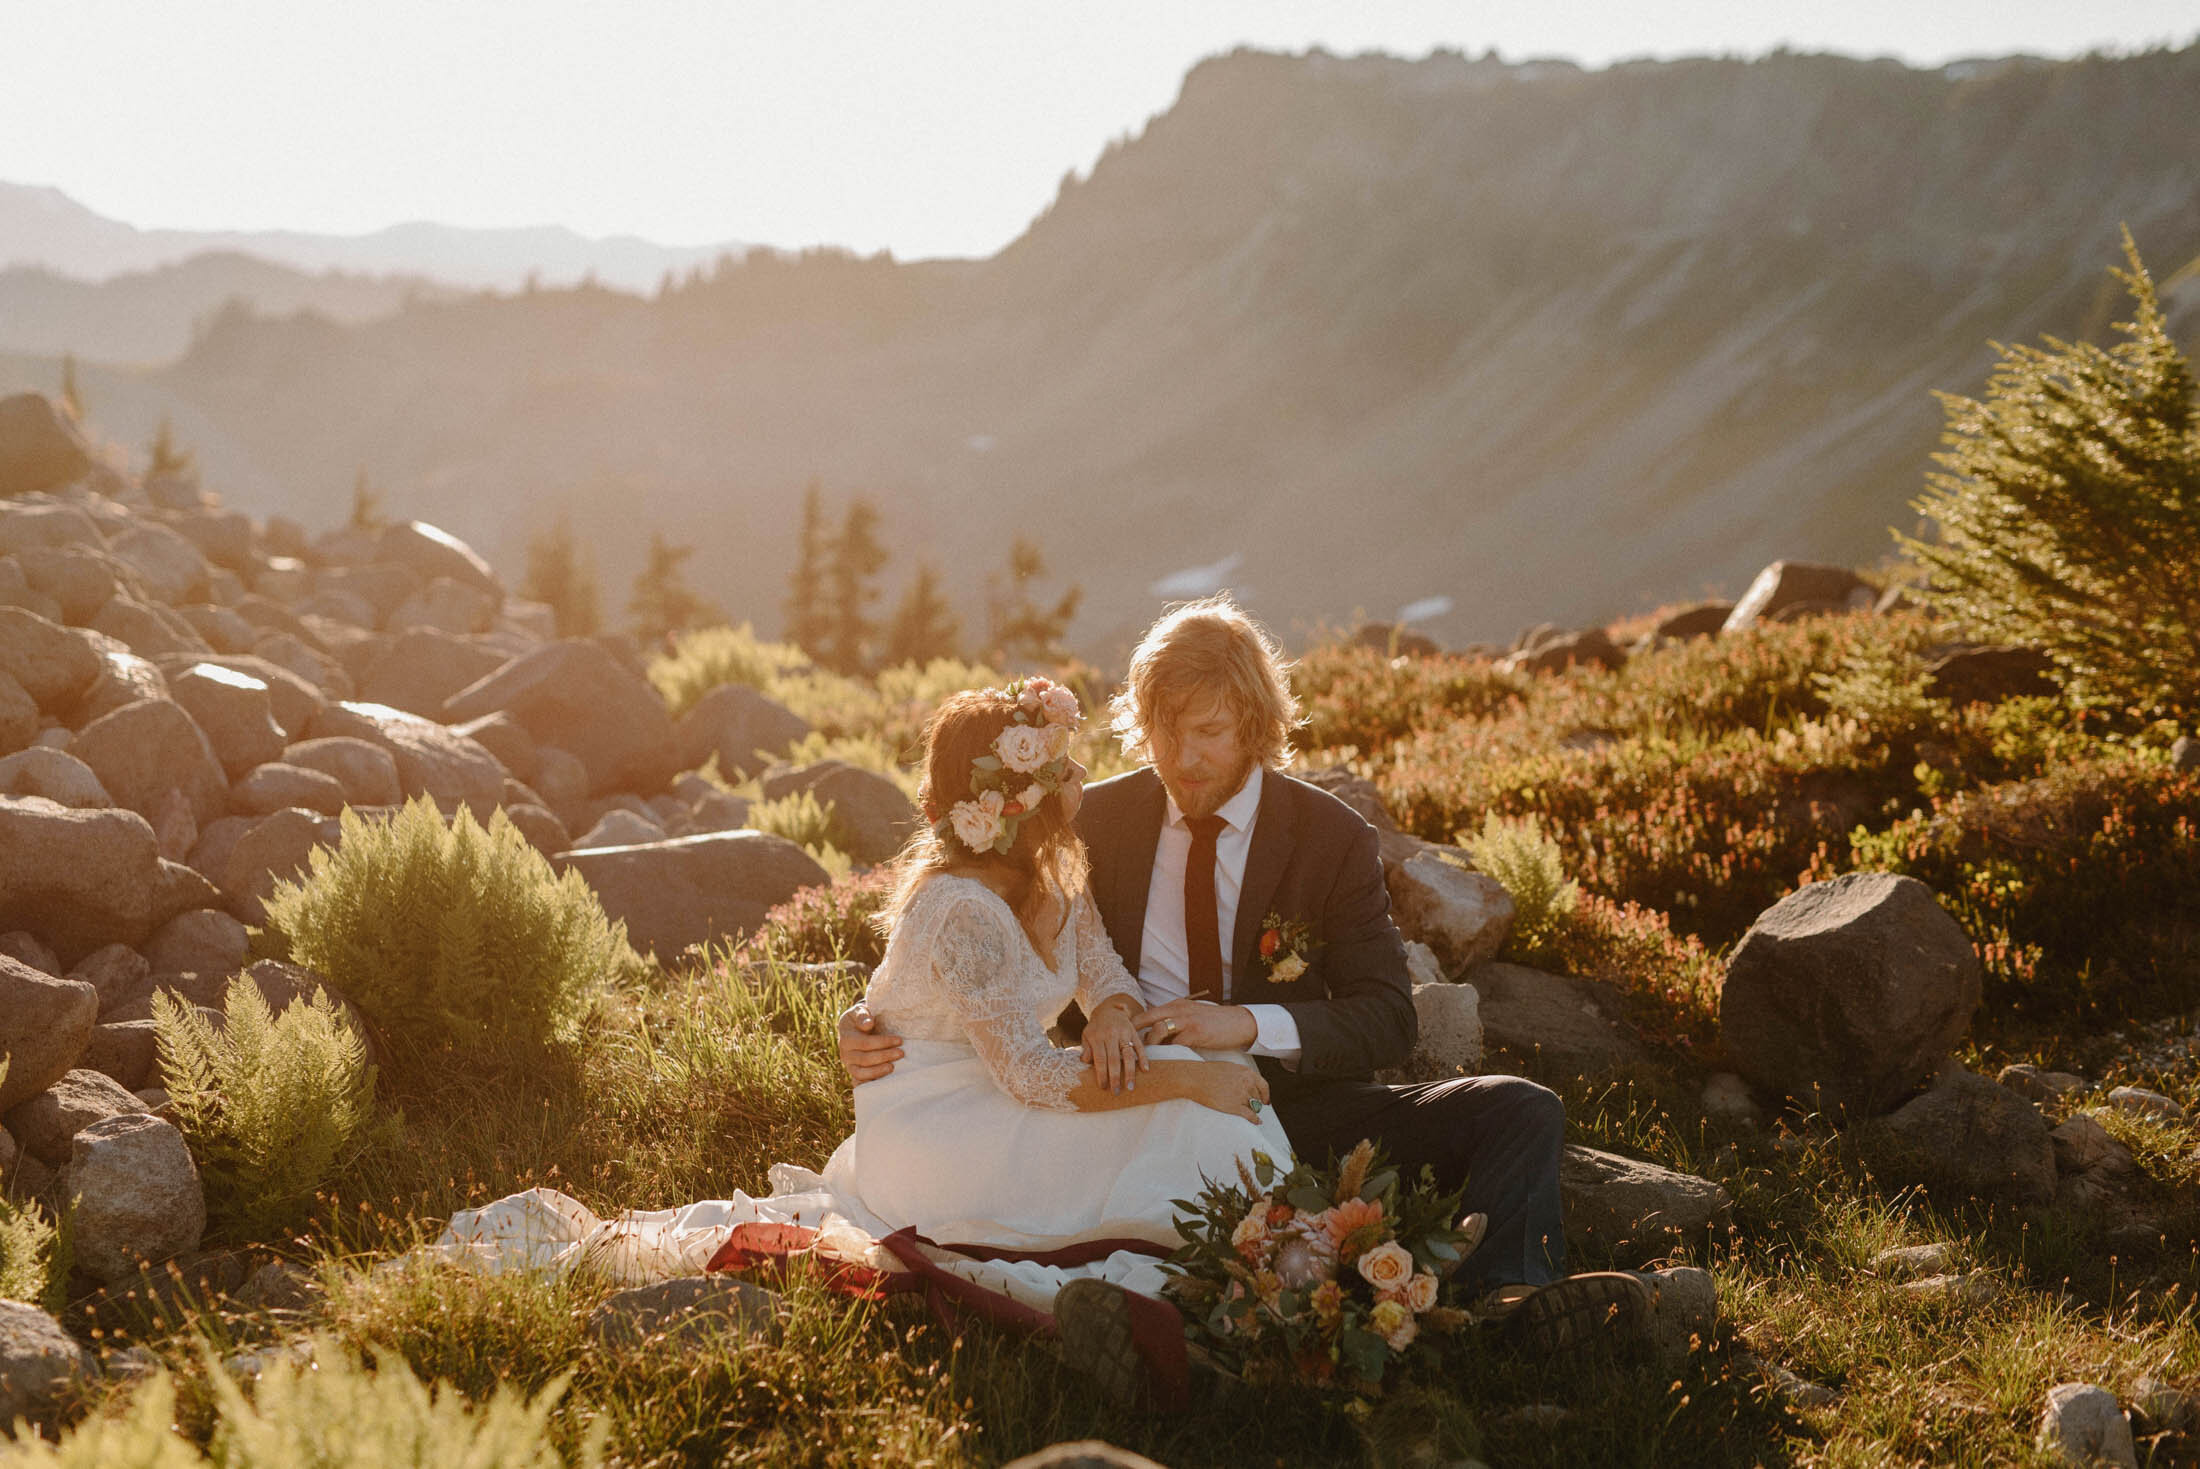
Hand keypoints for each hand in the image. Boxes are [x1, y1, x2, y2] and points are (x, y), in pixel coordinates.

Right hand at [837, 1003, 903, 1084]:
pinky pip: (861, 1082)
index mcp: (846, 1038)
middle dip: (885, 1056)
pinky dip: (871, 1083)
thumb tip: (868, 1024)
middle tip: (901, 1053)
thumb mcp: (859, 1011)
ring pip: (861, 1073)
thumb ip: (862, 1015)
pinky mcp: (855, 1073)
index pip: (866, 1043)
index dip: (883, 1042)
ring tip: (892, 1067)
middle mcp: (845, 1054)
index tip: (899, 1040)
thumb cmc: (861, 1019)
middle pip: (865, 1059)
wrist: (854, 1029)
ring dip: (878, 1071)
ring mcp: (849, 1065)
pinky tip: (884, 1081)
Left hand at [1079, 999, 1147, 1093]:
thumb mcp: (1086, 1035)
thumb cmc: (1096, 1027)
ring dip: (1130, 1072)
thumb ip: (1086, 1048)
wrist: (1108, 1009)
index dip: (1101, 1074)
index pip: (1099, 1058)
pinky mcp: (1133, 1032)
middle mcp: (1111, 1035)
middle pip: (1114, 1059)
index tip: (1103, 1087)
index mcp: (1097, 1037)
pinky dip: (1143, 1058)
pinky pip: (1139, 1046)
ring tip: (1131, 1086)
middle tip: (1116, 1092)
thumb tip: (1085, 1061)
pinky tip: (1145, 1070)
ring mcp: (1123, 1033)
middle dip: (1115, 1077)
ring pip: (1128, 1055)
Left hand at [1134, 999, 1257, 1050]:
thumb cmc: (1216, 1023)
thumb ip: (1176, 1023)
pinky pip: (1175, 1044)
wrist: (1239, 1022)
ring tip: (1144, 1059)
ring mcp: (1187, 1020)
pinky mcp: (1196, 1033)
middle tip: (1125, 1051)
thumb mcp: (1193, 1016)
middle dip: (1133, 1034)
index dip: (1134, 1025)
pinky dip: (1168, 1054)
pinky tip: (1163, 1064)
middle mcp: (1178, 1009)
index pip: (1148, 1013)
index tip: (1123, 1038)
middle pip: (1147, 1019)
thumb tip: (1158, 1038)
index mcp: (1176, 1005)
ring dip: (1149, 1046)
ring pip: (1158, 1031)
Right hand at [1187, 1061, 1270, 1122]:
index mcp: (1247, 1073)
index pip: (1264, 1086)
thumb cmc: (1208, 1072)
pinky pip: (1250, 1116)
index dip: (1266, 1095)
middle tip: (1253, 1106)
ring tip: (1250, 1112)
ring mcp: (1242, 1096)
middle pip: (1258, 1098)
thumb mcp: (1230, 1067)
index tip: (1266, 1100)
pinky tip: (1257, 1122)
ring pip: (1254, 1107)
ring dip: (1254, 1110)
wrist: (1196, 1079)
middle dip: (1256, 1102)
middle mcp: (1247, 1084)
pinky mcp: (1235, 1107)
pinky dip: (1255, 1120)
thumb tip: (1248, 1083)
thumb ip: (1241, 1075)